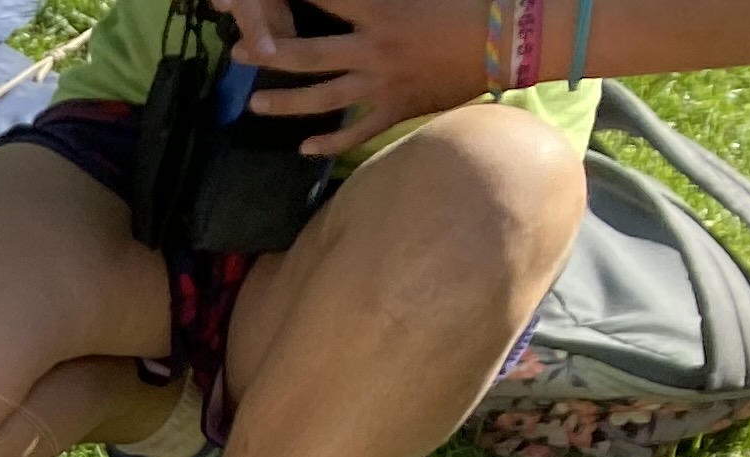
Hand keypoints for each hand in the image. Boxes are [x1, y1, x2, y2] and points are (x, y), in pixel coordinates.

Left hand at [221, 0, 495, 153]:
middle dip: (266, 53)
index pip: (321, 0)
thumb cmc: (469, 1)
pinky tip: (304, 150)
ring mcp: (384, 84)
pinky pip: (357, 133)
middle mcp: (374, 49)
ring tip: (254, 104)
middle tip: (237, 52)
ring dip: (284, 103)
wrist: (513, 37)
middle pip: (305, 56)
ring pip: (321, 100)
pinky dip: (330, 144)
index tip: (254, 1)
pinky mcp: (399, 109)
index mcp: (381, 9)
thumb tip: (356, 2)